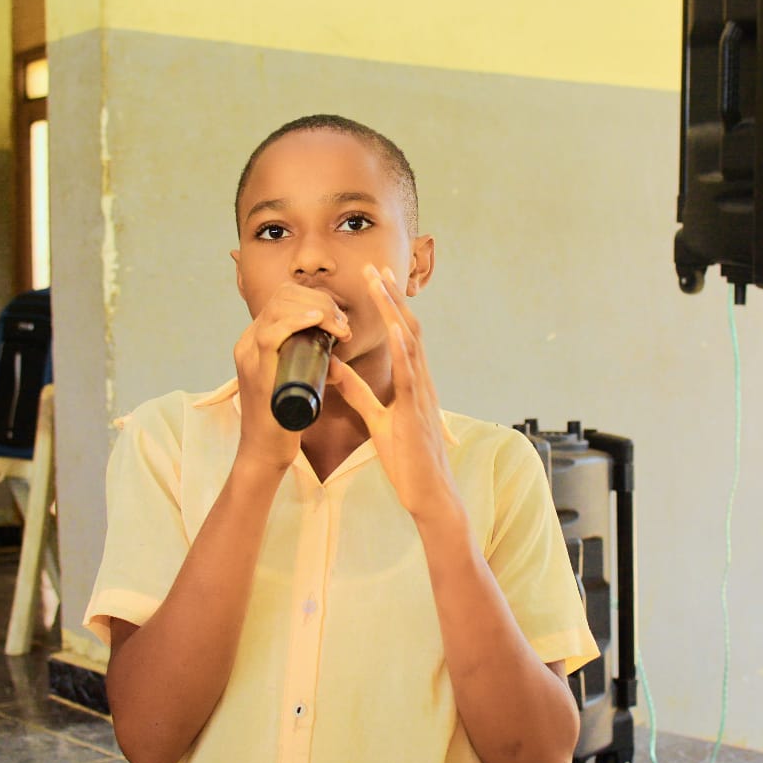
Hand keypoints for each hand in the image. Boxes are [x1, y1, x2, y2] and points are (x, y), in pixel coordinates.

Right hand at [233, 283, 350, 468]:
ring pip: (279, 309)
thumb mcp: (300, 381)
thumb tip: (336, 357)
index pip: (285, 297)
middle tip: (343, 326)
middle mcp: (248, 341)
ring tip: (339, 329)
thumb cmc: (285, 418)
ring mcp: (249, 354)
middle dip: (321, 302)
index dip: (317, 298)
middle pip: (283, 297)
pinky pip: (271, 334)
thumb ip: (313, 366)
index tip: (340, 319)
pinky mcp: (255, 371)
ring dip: (317, 310)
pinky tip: (317, 319)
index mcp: (257, 338)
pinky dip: (296, 321)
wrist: (265, 450)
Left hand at [326, 265, 459, 519]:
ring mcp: (423, 396)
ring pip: (411, 344)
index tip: (375, 278)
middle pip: (408, 329)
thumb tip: (332, 368)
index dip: (389, 306)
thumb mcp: (376, 419)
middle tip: (374, 267)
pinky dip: (405, 350)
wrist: (430, 495)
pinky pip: (412, 376)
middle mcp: (422, 382)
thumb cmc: (408, 460)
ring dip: (396, 312)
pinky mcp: (418, 413)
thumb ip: (357, 393)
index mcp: (413, 382)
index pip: (402, 334)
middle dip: (391, 298)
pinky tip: (396, 330)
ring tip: (381, 285)